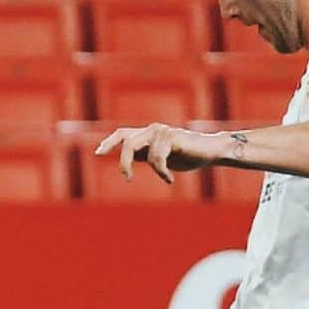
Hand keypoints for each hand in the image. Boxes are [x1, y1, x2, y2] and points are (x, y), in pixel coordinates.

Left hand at [95, 124, 215, 183]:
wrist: (210, 152)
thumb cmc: (187, 155)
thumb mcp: (161, 157)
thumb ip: (145, 155)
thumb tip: (128, 160)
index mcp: (147, 134)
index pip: (123, 134)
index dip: (109, 142)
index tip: (98, 153)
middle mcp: (152, 129)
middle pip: (127, 142)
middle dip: (124, 162)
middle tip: (127, 178)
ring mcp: (161, 131)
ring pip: (144, 153)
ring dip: (156, 169)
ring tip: (168, 178)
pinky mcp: (171, 137)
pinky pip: (157, 159)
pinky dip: (162, 172)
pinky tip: (170, 179)